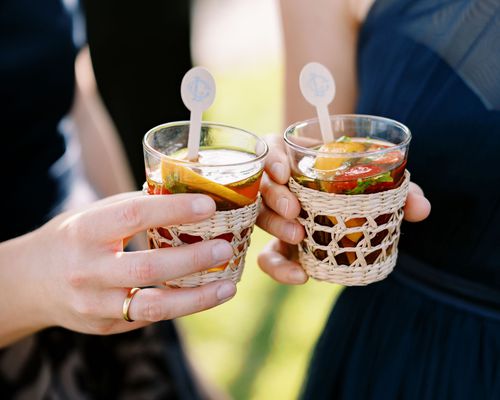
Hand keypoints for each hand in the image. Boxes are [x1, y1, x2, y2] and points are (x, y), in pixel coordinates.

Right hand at [4, 192, 235, 342]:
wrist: (32, 282)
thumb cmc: (75, 238)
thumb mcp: (95, 215)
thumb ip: (136, 207)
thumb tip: (188, 195)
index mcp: (86, 231)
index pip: (133, 216)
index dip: (173, 209)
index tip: (208, 205)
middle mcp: (88, 271)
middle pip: (147, 268)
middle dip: (193, 259)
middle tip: (225, 247)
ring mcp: (95, 304)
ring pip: (153, 306)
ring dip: (197, 298)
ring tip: (229, 286)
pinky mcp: (105, 326)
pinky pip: (150, 318)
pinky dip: (182, 306)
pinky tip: (206, 296)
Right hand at [257, 134, 430, 284]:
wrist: (347, 203)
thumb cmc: (360, 185)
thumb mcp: (379, 182)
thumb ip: (400, 191)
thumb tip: (421, 209)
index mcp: (293, 157)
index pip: (269, 151)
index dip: (271, 160)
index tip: (284, 171)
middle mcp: (278, 184)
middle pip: (261, 186)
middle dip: (274, 198)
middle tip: (295, 210)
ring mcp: (275, 215)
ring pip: (260, 218)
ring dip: (276, 226)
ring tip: (298, 237)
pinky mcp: (277, 244)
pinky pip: (268, 257)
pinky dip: (279, 268)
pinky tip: (300, 276)